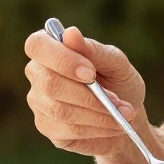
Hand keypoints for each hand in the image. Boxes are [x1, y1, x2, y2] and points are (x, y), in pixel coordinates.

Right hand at [24, 25, 146, 156]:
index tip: (90, 72)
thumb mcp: (116, 63)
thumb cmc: (119, 82)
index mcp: (51, 49)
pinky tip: (113, 125)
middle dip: (88, 94)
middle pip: (49, 82)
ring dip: (98, 113)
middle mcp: (38, 74)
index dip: (61, 59)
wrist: (125, 117)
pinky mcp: (47, 127)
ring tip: (124, 114)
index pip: (37, 45)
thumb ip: (94, 50)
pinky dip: (96, 128)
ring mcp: (39, 102)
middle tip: (116, 99)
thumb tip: (70, 33)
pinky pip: (68, 129)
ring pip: (61, 110)